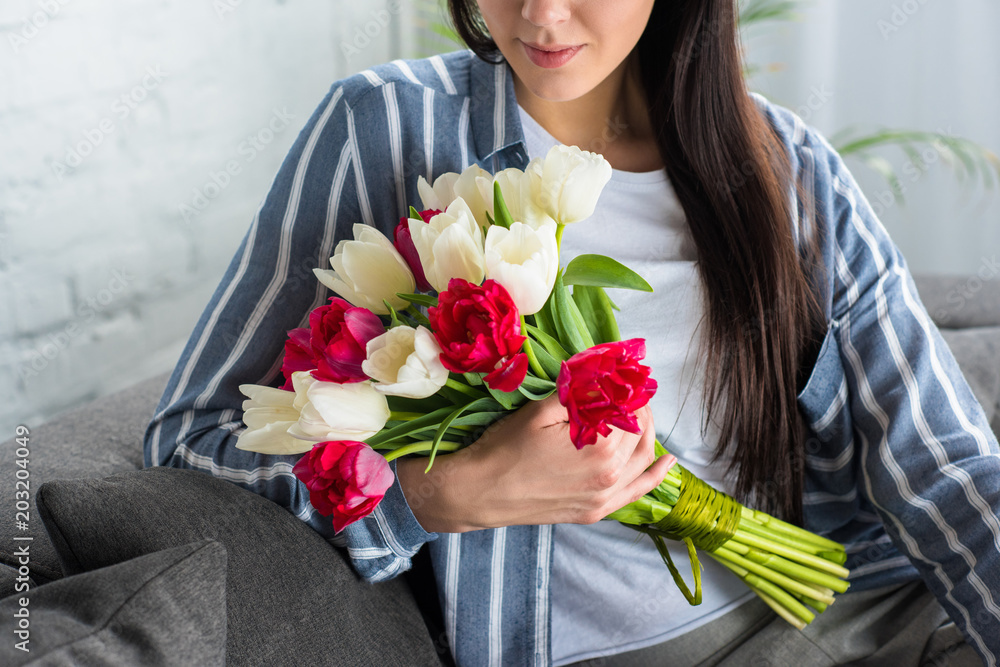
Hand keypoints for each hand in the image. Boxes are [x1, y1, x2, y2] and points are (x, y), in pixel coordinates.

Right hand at [397, 395, 672, 532]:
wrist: (480, 492)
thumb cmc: (505, 447)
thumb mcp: (541, 410)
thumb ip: (580, 391)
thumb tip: (608, 371)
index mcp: (601, 449)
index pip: (630, 409)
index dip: (629, 387)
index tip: (625, 372)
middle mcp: (611, 477)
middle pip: (641, 433)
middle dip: (639, 407)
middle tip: (628, 388)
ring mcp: (605, 498)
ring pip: (642, 459)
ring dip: (647, 433)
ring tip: (641, 413)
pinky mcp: (596, 511)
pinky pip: (637, 493)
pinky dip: (655, 476)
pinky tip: (667, 462)